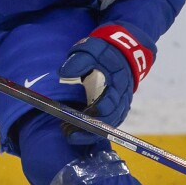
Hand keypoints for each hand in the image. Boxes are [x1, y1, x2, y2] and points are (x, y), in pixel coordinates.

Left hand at [57, 24, 155, 144]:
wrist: (121, 52)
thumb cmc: (103, 52)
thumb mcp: (91, 50)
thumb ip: (79, 61)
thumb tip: (62, 73)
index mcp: (118, 82)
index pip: (111, 102)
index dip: (96, 112)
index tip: (79, 117)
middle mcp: (122, 97)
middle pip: (110, 120)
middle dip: (89, 129)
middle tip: (68, 132)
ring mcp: (120, 105)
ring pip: (108, 126)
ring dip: (89, 133)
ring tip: (67, 134)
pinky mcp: (115, 109)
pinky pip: (106, 126)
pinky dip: (92, 131)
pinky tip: (75, 133)